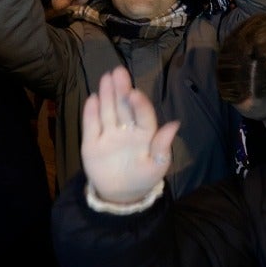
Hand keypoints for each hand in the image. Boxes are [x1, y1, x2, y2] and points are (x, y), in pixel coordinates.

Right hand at [79, 67, 180, 206]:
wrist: (120, 194)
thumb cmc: (144, 177)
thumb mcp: (157, 165)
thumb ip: (162, 146)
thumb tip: (175, 124)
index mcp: (145, 134)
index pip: (143, 115)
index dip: (139, 104)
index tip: (135, 92)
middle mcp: (127, 130)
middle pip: (123, 107)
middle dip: (121, 89)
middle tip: (118, 71)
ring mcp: (109, 135)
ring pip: (108, 111)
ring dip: (106, 95)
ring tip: (106, 77)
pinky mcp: (92, 143)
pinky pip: (91, 126)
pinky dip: (90, 113)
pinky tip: (92, 98)